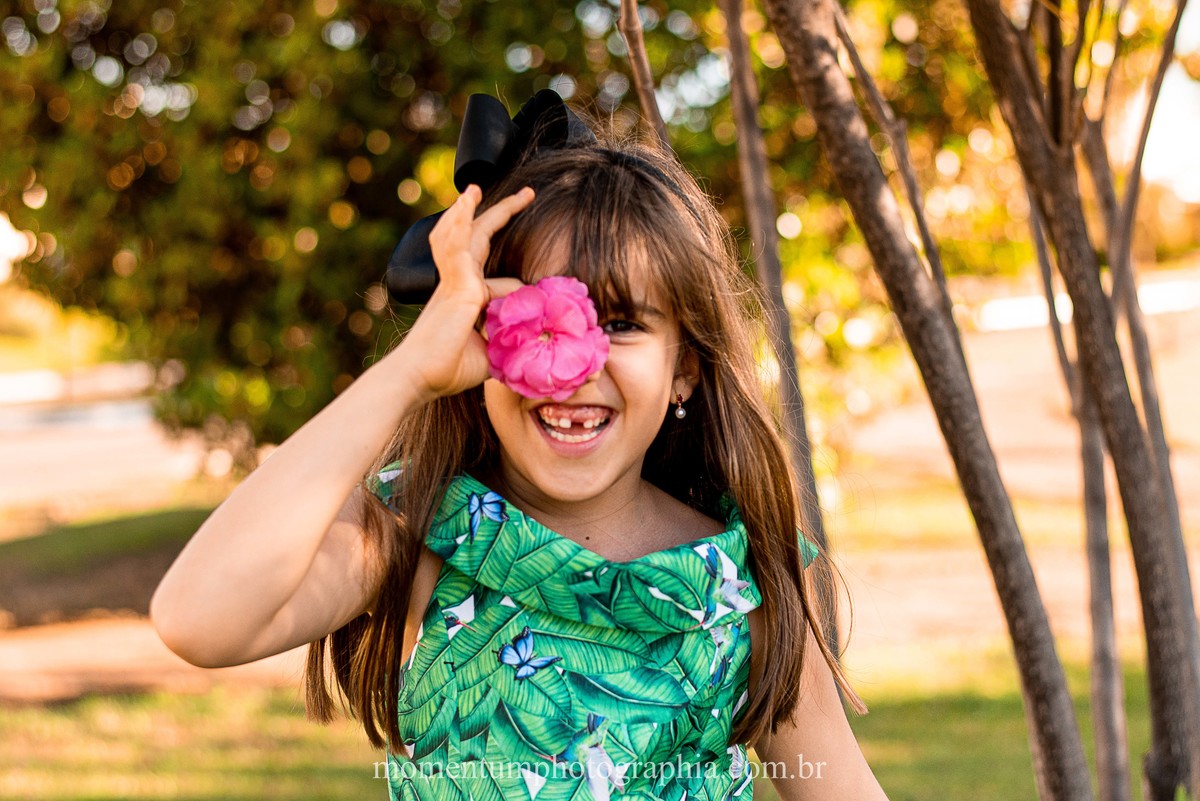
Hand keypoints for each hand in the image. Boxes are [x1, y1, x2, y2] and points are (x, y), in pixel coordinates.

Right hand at [390, 184, 533, 402]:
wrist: (420, 377)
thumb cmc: (448, 369)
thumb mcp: (490, 351)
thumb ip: (506, 338)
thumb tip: (529, 335)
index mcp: (463, 297)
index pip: (490, 271)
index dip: (513, 283)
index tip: (528, 288)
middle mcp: (456, 282)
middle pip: (477, 238)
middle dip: (500, 214)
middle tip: (525, 195)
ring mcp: (454, 280)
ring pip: (463, 234)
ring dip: (470, 209)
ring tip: (475, 187)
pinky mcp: (456, 283)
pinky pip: (458, 244)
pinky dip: (462, 221)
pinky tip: (467, 201)